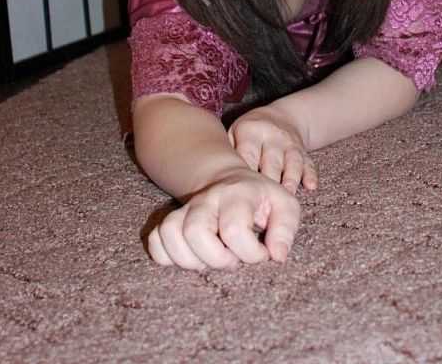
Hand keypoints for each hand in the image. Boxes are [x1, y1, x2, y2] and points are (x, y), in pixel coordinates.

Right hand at [147, 166, 299, 270]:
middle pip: (196, 231)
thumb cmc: (261, 199)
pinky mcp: (171, 221)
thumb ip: (286, 228)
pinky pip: (156, 240)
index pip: (234, 229)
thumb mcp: (284, 205)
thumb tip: (277, 256)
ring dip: (190, 259)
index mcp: (237, 194)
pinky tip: (190, 258)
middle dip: (216, 258)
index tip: (261, 254)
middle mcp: (207, 200)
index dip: (249, 253)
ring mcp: (186, 210)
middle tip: (233, 259)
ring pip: (170, 233)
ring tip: (211, 260)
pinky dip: (167, 256)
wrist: (230, 181)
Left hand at [227, 104, 317, 195]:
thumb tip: (220, 185)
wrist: (281, 117)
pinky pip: (308, 163)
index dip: (246, 176)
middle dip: (267, 184)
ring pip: (291, 163)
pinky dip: (309, 174)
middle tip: (261, 207)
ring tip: (284, 199)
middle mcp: (271, 136)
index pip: (248, 155)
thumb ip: (229, 154)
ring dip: (289, 181)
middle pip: (270, 162)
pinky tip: (310, 187)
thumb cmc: (250, 134)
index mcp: (250, 131)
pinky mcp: (303, 151)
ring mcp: (289, 143)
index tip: (241, 196)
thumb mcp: (235, 133)